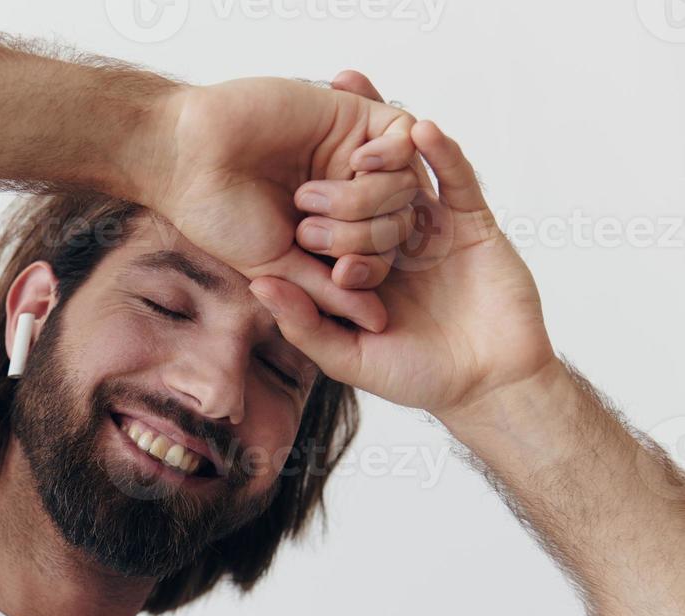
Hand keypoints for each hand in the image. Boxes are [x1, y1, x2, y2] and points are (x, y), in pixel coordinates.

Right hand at [150, 77, 423, 330]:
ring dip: (365, 200)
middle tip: (308, 232)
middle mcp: (346, 191)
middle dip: (363, 236)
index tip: (337, 272)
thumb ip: (328, 293)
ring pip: (406, 184)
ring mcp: (351, 152)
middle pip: (401, 222)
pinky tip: (356, 161)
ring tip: (309, 197)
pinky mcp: (353, 115)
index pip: (382, 257)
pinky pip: (405, 135)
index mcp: (330, 230)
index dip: (371, 269)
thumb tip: (378, 322)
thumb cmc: (220, 216)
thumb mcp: (277, 268)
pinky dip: (391, 156)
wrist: (190, 157)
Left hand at [247, 70, 558, 420]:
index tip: (268, 153)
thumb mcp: (346, 356)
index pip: (326, 218)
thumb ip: (303, 322)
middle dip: (339, 147)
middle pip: (363, 183)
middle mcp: (392, 239)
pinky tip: (422, 129)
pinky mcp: (473, 225)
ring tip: (361, 99)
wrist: (487, 386)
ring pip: (406, 174)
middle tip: (312, 106)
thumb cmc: (415, 376)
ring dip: (386, 138)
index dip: (303, 187)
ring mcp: (433, 229)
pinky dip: (443, 155)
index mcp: (358, 263)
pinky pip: (457, 182)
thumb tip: (259, 284)